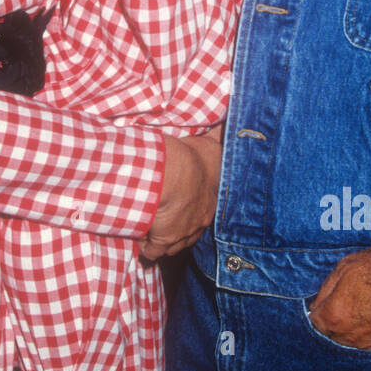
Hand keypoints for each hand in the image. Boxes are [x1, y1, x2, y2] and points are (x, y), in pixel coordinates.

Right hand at [140, 133, 220, 260]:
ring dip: (163, 240)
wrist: (174, 172)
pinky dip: (146, 248)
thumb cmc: (193, 156)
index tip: (183, 208)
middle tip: (167, 224)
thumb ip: (217, 135)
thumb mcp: (208, 143)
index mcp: (210, 201)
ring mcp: (181, 234)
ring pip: (173, 246)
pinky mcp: (162, 241)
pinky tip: (140, 241)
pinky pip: (153, 252)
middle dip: (179, 230)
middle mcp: (199, 221)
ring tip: (152, 233)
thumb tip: (229, 119)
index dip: (193, 212)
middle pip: (190, 234)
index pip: (204, 213)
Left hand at [308, 247, 370, 348]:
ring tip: (368, 310)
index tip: (330, 301)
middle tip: (350, 303)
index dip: (322, 308)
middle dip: (336, 321)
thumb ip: (326, 289)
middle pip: (332, 334)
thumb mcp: (346, 266)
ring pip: (353, 342)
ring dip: (355, 329)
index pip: (315, 320)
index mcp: (333, 317)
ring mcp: (370, 346)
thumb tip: (317, 303)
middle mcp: (349, 337)